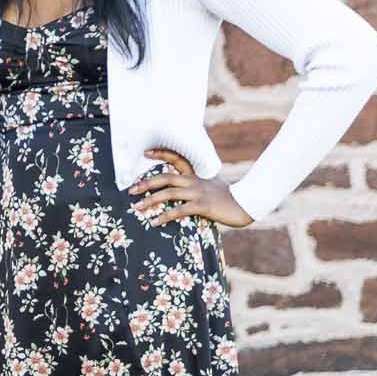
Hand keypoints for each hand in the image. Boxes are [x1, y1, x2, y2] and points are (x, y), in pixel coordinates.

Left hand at [131, 149, 251, 226]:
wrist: (246, 205)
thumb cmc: (226, 198)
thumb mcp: (210, 185)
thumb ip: (195, 184)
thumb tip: (179, 187)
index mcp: (196, 175)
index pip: (177, 159)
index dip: (161, 154)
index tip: (145, 153)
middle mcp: (195, 181)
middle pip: (166, 178)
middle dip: (146, 183)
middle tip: (131, 190)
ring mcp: (198, 192)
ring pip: (169, 193)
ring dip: (150, 200)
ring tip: (137, 207)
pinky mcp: (202, 205)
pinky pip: (179, 210)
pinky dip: (165, 216)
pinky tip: (155, 222)